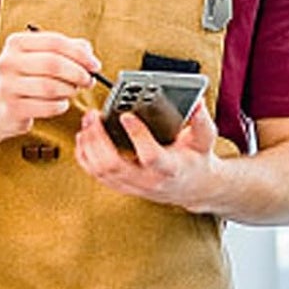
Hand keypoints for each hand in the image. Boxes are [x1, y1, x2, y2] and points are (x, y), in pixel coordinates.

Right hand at [0, 28, 99, 137]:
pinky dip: (60, 106)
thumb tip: (88, 52)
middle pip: (53, 64)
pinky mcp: (12, 108)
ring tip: (73, 91)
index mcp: (16, 43)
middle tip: (89, 80)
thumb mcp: (42, 56)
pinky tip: (60, 103)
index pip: (54, 42)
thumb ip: (67, 49)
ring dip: (69, 90)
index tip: (95, 65)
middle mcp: (8, 62)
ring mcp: (7, 86)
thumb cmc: (27, 77)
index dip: (80, 54)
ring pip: (50, 87)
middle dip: (78, 73)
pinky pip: (46, 107)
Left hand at [73, 100, 221, 209]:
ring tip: (88, 122)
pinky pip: (96, 175)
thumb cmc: (195, 159)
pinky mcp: (122, 186)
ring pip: (101, 171)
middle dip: (99, 139)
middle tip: (94, 116)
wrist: (192, 187)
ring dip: (89, 146)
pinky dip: (85, 157)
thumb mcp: (204, 139)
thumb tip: (197, 101)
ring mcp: (133, 186)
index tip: (126, 116)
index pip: (150, 156)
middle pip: (114, 165)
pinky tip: (84, 138)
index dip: (137, 136)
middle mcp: (148, 180)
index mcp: (170, 168)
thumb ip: (200, 120)